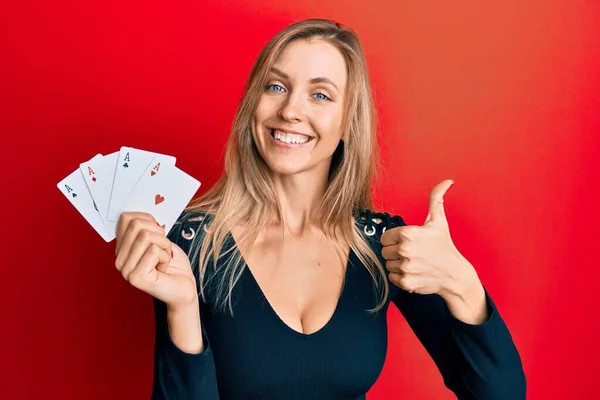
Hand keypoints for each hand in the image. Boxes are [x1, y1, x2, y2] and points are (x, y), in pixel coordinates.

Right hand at [114, 212, 197, 309]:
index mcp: (122, 248)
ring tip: (164, 259)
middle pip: (137, 225)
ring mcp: (126, 270)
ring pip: (146, 236)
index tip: (158, 234)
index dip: (149, 220)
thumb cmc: (174, 263)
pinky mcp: (136, 278)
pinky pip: (153, 250)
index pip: (126, 218)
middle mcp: (119, 260)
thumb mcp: (159, 238)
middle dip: (159, 234)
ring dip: (164, 246)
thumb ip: (146, 227)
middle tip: (163, 249)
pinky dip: (166, 256)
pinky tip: (163, 268)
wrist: (184, 288)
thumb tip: (140, 214)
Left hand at [380, 179, 477, 296]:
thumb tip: (447, 181)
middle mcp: (405, 250)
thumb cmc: (444, 246)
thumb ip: (436, 198)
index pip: (384, 237)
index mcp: (408, 233)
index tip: (406, 242)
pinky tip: (413, 272)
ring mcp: (406, 267)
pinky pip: (392, 277)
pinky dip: (400, 277)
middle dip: (395, 252)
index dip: (394, 239)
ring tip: (414, 262)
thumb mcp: (439, 221)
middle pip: (384, 251)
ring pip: (388, 264)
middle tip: (412, 253)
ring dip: (398, 264)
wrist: (455, 274)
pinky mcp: (406, 282)